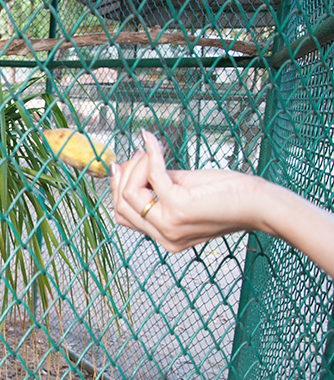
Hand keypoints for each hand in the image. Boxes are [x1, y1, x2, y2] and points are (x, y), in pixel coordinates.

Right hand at [110, 131, 261, 251]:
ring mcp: (170, 225)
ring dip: (136, 167)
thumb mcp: (186, 191)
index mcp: (165, 238)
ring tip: (149, 151)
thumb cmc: (229, 196)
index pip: (124, 216)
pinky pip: (152, 176)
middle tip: (136, 155)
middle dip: (124, 176)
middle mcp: (164, 237)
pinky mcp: (179, 208)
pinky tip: (152, 141)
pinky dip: (151, 154)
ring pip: (130, 194)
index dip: (118, 189)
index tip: (123, 166)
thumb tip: (131, 166)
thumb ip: (159, 185)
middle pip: (121, 206)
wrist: (260, 204)